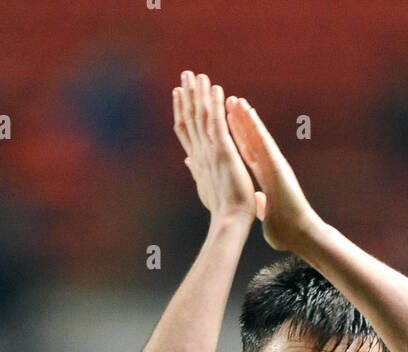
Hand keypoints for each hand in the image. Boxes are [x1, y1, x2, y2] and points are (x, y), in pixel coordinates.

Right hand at [174, 71, 265, 224]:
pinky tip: (215, 87)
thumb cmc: (222, 210)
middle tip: (184, 75)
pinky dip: (215, 104)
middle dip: (186, 96)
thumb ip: (196, 170)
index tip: (178, 93)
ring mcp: (210, 151)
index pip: (186, 131)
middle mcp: (200, 153)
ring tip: (197, 74)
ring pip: (200, 116)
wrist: (230, 221)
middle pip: (189, 119)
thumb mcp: (205, 187)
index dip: (181, 111)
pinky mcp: (223, 151)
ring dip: (198, 94)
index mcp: (197, 161)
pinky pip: (217, 122)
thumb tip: (188, 161)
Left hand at [225, 96, 318, 250]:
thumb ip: (261, 205)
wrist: (299, 235)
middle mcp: (270, 167)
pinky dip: (255, 126)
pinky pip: (264, 141)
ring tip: (235, 99)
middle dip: (239, 122)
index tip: (226, 123)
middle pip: (251, 140)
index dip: (237, 138)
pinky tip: (247, 111)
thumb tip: (257, 201)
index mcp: (265, 178)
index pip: (248, 154)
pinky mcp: (278, 164)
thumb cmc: (285, 231)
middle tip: (228, 101)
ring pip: (257, 136)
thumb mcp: (266, 215)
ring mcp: (275, 164)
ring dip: (246, 117)